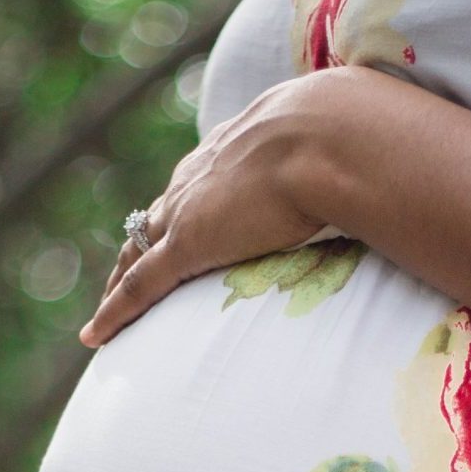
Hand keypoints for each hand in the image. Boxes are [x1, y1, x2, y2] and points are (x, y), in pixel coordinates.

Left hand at [80, 74, 329, 346]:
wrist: (330, 135)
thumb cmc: (348, 135)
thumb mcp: (335, 142)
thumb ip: (337, 158)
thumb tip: (375, 168)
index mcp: (228, 153)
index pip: (193, 187)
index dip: (181, 211)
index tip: (175, 226)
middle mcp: (196, 181)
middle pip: (154, 220)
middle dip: (140, 246)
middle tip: (126, 273)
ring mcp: (188, 214)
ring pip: (136, 254)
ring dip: (118, 283)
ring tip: (107, 311)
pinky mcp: (187, 246)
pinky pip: (138, 286)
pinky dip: (114, 312)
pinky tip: (95, 336)